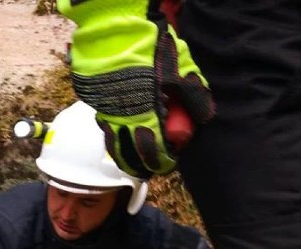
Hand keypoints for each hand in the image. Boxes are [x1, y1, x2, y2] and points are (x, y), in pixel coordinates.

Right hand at [57, 0, 214, 176]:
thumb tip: (204, 117)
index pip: (153, 151)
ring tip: (135, 160)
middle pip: (130, 156)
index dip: (162, 162)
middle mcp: (122, 119)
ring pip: (114, 145)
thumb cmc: (149, 46)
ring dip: (126, 155)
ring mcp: (106, 113)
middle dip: (142, 165)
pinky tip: (123, 134)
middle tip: (151, 168)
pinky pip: (106, 128)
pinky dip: (115, 137)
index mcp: (145, 113)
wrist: (114, 28)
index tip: (169, 163)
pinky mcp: (97, 104)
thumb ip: (193, 93)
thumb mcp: (179, 66)